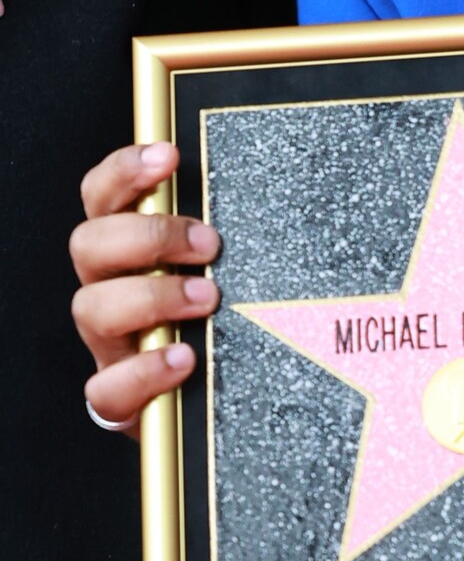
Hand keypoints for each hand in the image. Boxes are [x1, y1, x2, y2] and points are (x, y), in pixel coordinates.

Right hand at [71, 143, 219, 435]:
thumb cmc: (225, 322)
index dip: (126, 171)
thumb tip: (278, 184)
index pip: (102, 197)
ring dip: (152, 295)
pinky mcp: (120, 398)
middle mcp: (109, 291)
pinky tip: (184, 359)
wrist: (211, 404)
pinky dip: (144, 371)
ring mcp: (110, 345)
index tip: (169, 156)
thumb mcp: (228, 268)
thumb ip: (228, 235)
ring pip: (92, 307)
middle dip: (148, 234)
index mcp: (127, 252)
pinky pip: (106, 389)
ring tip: (207, 298)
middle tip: (209, 243)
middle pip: (89, 244)